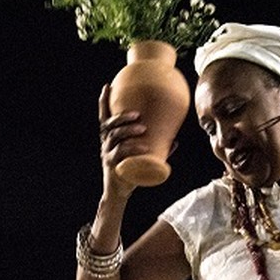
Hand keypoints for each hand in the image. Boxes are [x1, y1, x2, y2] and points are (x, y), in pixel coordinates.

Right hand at [98, 83, 146, 198]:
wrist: (119, 192)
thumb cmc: (130, 172)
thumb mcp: (141, 157)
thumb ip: (157, 148)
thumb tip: (175, 140)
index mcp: (110, 138)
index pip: (104, 117)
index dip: (105, 101)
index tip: (108, 86)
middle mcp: (106, 143)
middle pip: (109, 125)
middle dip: (122, 117)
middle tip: (138, 114)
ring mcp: (107, 154)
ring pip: (115, 137)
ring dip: (128, 130)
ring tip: (142, 127)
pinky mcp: (112, 165)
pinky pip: (120, 153)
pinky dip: (132, 148)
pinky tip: (143, 146)